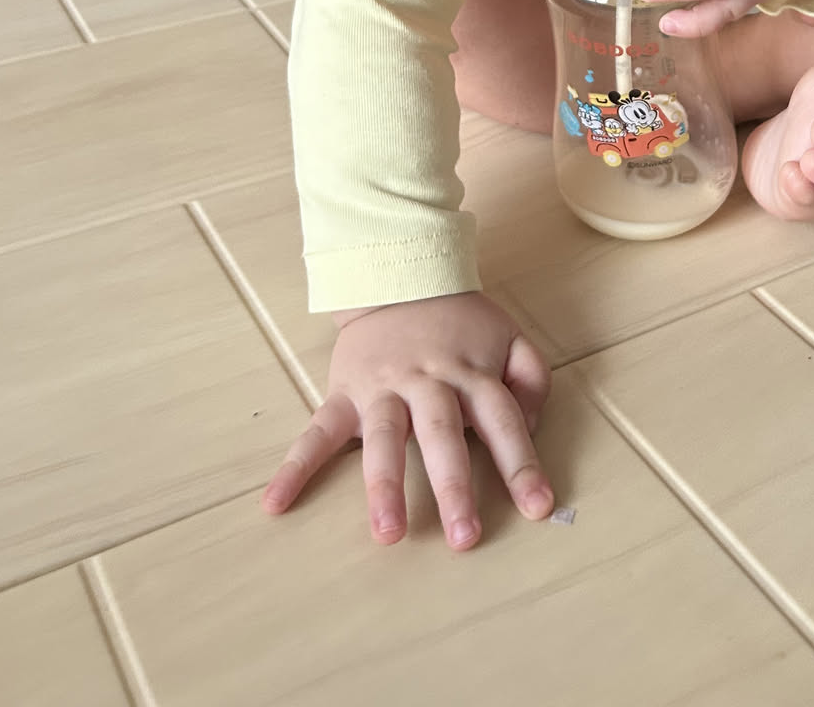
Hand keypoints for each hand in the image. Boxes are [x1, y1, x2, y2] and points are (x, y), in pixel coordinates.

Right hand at [262, 292, 553, 549]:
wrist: (398, 275)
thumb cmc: (460, 322)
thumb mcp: (509, 337)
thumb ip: (531, 379)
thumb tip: (531, 428)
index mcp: (471, 371)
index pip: (503, 419)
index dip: (522, 463)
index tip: (538, 508)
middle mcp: (428, 381)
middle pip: (442, 434)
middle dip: (453, 486)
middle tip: (464, 537)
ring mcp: (382, 387)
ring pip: (384, 437)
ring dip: (385, 486)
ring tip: (388, 533)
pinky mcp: (344, 393)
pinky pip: (317, 431)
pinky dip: (295, 466)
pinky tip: (275, 502)